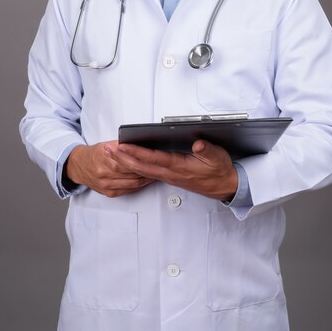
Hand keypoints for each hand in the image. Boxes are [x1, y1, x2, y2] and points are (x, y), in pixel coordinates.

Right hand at [64, 141, 154, 197]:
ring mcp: (106, 184)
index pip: (128, 160)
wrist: (79, 166)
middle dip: (146, 170)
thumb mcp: (106, 144)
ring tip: (155, 174)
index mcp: (104, 157)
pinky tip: (144, 181)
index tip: (153, 158)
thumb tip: (139, 143)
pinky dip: (138, 186)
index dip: (142, 160)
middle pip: (131, 172)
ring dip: (145, 179)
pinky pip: (127, 190)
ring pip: (132, 183)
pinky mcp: (108, 192)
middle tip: (158, 166)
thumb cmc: (95, 154)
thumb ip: (122, 145)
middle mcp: (104, 172)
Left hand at [109, 140, 237, 200]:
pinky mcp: (169, 177)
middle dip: (122, 158)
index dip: (136, 152)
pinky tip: (128, 162)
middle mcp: (170, 173)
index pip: (153, 159)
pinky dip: (135, 166)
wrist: (224, 186)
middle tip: (106, 150)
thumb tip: (198, 144)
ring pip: (142, 171)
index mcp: (179, 167)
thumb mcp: (218, 157)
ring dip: (125, 162)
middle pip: (141, 167)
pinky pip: (147, 173)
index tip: (122, 145)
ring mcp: (168, 176)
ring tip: (112, 153)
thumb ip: (207, 150)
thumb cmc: (219, 170)